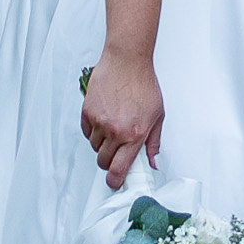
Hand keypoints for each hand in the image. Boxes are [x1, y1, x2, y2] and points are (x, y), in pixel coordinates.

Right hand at [79, 45, 164, 187]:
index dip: (115, 180)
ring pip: (94, 147)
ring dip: (102, 143)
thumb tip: (151, 161)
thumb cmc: (143, 84)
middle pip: (103, 162)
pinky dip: (93, 130)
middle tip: (117, 152)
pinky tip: (103, 119)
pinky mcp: (88, 112)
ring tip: (113, 127)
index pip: (119, 169)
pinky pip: (86, 132)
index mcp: (134, 135)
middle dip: (109, 161)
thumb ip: (153, 142)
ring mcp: (99, 122)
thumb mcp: (157, 115)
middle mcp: (115, 131)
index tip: (115, 182)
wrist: (127, 61)